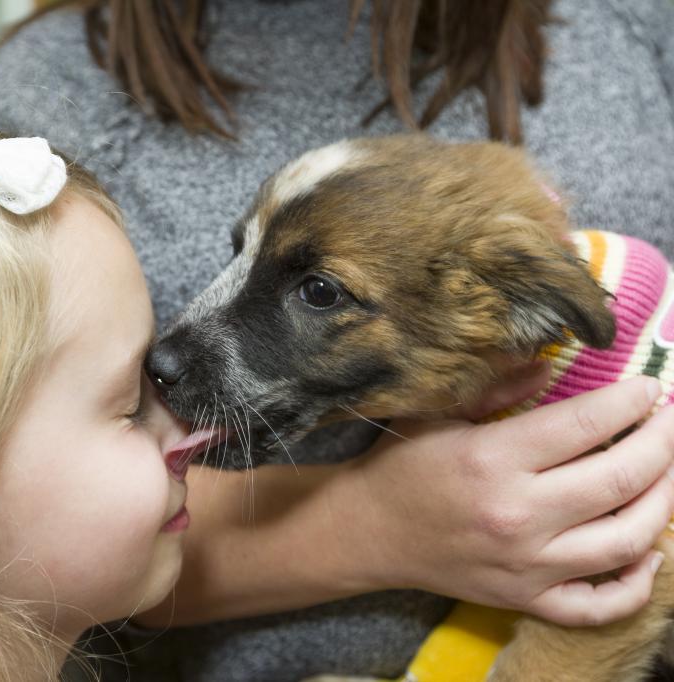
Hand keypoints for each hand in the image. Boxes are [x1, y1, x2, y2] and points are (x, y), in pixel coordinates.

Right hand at [352, 375, 673, 626]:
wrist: (367, 531)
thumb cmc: (401, 465)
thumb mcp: (438, 412)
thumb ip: (497, 383)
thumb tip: (551, 362)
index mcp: (492, 459)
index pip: (587, 424)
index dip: (631, 401)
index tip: (650, 387)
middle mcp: (516, 514)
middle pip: (621, 479)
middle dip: (663, 442)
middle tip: (669, 420)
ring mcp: (526, 564)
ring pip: (628, 540)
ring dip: (664, 502)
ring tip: (668, 473)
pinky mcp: (525, 598)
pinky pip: (600, 605)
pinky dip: (638, 583)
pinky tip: (650, 551)